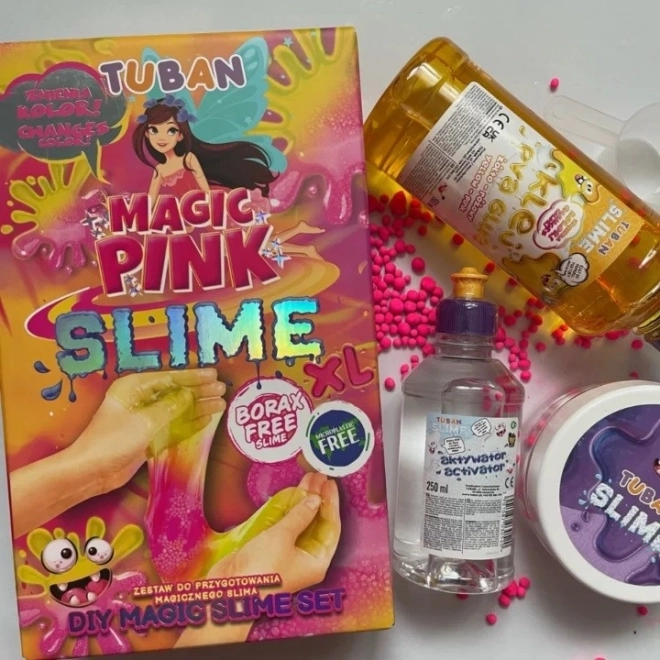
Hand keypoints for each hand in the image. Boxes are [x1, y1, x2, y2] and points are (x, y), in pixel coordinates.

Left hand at [75, 368, 225, 492]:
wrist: (91, 472)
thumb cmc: (112, 441)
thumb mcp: (144, 421)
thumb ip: (170, 407)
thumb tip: (190, 396)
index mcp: (134, 387)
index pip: (169, 378)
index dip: (193, 377)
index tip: (213, 375)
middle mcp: (140, 399)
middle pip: (175, 392)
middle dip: (199, 391)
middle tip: (222, 389)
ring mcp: (145, 418)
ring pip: (177, 410)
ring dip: (198, 407)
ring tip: (221, 404)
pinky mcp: (148, 436)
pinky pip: (174, 427)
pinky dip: (189, 424)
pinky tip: (207, 420)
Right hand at [208, 472, 340, 592]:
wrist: (229, 591)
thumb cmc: (261, 569)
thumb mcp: (283, 537)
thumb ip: (300, 516)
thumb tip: (315, 500)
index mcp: (316, 561)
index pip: (330, 527)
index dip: (330, 504)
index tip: (329, 484)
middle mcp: (305, 558)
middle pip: (317, 523)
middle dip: (317, 499)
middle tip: (318, 476)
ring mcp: (288, 554)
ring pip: (301, 522)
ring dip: (303, 501)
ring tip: (307, 479)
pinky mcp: (272, 549)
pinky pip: (286, 526)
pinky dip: (289, 510)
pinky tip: (290, 494)